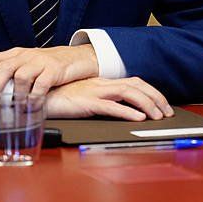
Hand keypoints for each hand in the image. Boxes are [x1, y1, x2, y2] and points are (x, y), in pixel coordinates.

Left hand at [0, 44, 99, 96]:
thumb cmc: (52, 64)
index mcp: (17, 54)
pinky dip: (34, 98)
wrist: (80, 57)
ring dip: (16, 95)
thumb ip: (14, 73)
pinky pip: (40, 86)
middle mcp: (27, 56)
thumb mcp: (30, 63)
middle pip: (3, 67)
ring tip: (16, 107)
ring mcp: (41, 61)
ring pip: (20, 77)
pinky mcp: (55, 70)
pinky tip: (33, 106)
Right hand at [45, 77, 173, 119]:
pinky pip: (111, 106)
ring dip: (147, 105)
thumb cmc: (57, 99)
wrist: (35, 96)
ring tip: (158, 117)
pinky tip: (138, 119)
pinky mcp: (86, 102)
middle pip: (137, 85)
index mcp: (102, 82)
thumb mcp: (82, 99)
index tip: (162, 105)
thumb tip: (121, 112)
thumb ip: (99, 102)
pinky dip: (127, 112)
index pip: (134, 82)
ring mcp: (94, 91)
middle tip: (168, 113)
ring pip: (129, 93)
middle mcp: (101, 83)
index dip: (151, 93)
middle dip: (156, 98)